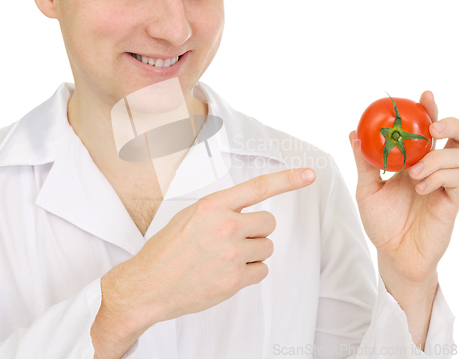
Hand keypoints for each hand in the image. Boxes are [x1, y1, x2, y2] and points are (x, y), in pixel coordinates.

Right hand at [99, 167, 315, 335]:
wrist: (149, 284)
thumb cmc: (167, 250)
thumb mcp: (190, 216)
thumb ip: (220, 210)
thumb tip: (245, 211)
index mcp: (213, 205)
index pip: (258, 187)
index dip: (287, 179)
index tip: (308, 174)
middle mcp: (226, 226)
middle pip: (268, 223)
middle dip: (258, 230)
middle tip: (236, 239)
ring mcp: (231, 254)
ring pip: (267, 248)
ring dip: (253, 252)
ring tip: (226, 258)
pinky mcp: (234, 280)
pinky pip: (261, 271)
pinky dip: (250, 272)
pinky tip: (227, 273)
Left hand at [349, 91, 458, 283]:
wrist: (393, 254)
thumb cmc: (382, 222)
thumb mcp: (367, 188)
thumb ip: (365, 162)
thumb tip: (353, 133)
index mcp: (415, 161)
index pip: (428, 131)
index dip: (430, 111)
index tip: (424, 95)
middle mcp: (434, 169)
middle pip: (458, 136)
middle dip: (450, 123)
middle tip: (432, 125)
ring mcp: (445, 185)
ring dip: (437, 158)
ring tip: (414, 173)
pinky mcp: (452, 201)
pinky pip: (456, 179)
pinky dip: (438, 176)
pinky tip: (420, 187)